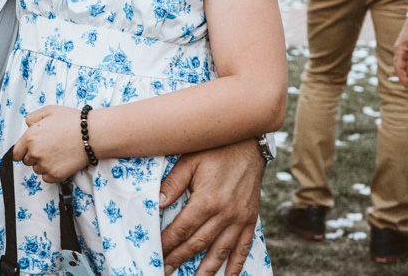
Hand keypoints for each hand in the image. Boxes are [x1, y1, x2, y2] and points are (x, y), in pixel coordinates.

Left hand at [13, 105, 87, 182]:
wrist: (92, 134)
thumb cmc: (73, 121)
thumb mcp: (50, 110)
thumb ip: (33, 117)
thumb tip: (28, 126)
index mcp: (31, 137)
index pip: (16, 153)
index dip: (22, 152)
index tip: (26, 152)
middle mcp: (35, 152)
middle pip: (27, 161)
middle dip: (35, 156)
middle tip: (49, 149)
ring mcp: (45, 165)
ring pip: (37, 170)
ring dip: (44, 164)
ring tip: (58, 153)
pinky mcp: (55, 175)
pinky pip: (47, 178)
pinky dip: (52, 173)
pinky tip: (61, 162)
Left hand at [159, 139, 262, 275]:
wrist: (250, 143)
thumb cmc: (216, 148)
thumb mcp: (190, 160)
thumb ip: (173, 183)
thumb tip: (158, 204)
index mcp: (207, 200)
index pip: (182, 229)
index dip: (168, 244)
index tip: (156, 254)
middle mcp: (225, 214)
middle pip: (198, 244)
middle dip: (179, 259)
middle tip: (165, 271)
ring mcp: (240, 219)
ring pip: (220, 251)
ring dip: (206, 270)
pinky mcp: (251, 219)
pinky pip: (244, 247)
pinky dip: (236, 264)